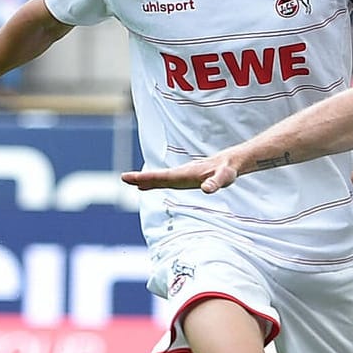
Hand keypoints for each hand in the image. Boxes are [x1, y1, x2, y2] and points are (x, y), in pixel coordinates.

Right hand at [121, 155, 239, 193]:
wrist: (230, 163)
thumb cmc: (228, 171)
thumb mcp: (224, 178)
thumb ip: (215, 183)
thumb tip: (207, 189)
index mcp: (186, 174)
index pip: (163, 177)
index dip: (147, 178)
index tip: (131, 177)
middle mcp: (181, 174)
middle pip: (158, 177)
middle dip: (141, 178)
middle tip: (123, 178)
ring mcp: (181, 176)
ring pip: (159, 178)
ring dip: (144, 181)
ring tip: (129, 182)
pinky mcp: (183, 178)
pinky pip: (165, 181)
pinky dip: (153, 183)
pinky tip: (144, 188)